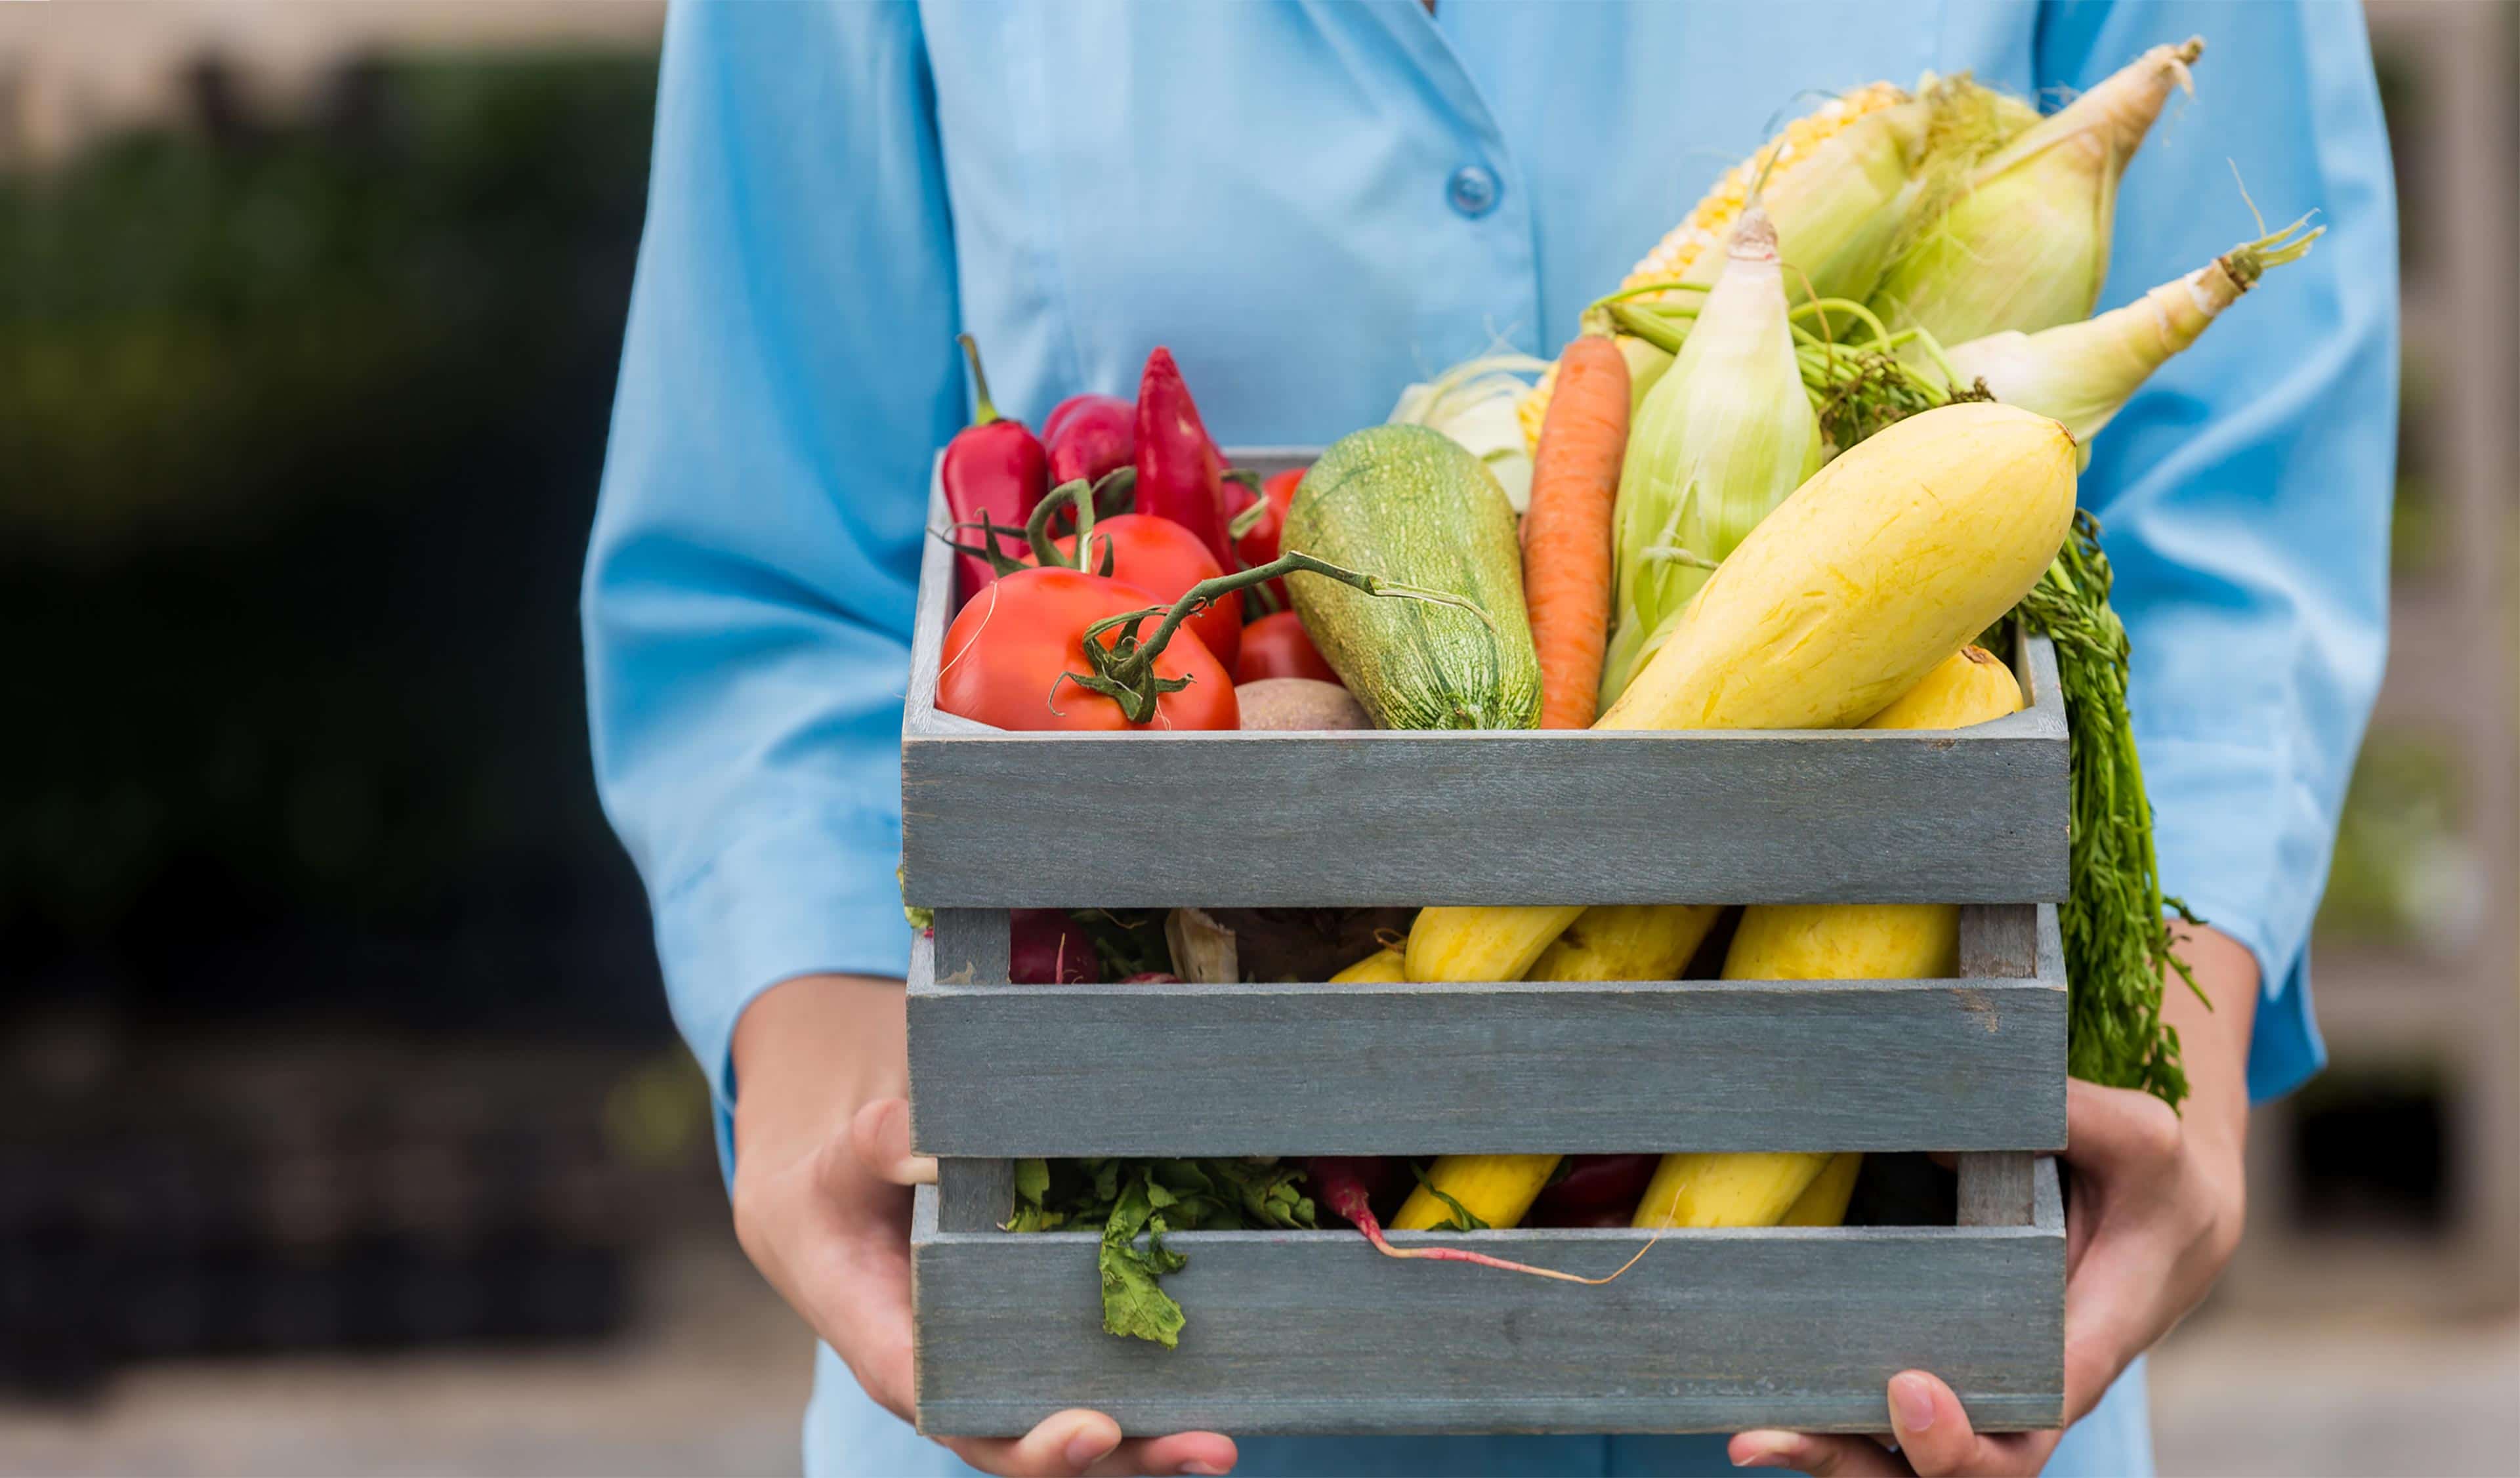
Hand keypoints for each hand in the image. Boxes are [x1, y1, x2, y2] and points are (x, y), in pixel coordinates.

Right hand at [730, 974, 1238, 1476]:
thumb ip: (873, 1150)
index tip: (1097, 1429)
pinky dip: (1151, 1393)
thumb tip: (921, 1139)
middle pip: (1033, 1447)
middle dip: (1119, 1458)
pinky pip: (1093, 1380)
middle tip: (1203, 1448)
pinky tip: (1222, 1384)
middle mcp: (955, 1380)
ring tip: (1221, 1445)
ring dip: (1149, 1446)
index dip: (1030, 1439)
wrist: (832, 1212)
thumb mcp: (836, 1168)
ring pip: (1075, 1431)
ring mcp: (999, 1370)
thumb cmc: (829, 1194)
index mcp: (898, 1355)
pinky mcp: (1035, 1344)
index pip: (962, 1417)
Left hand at [1729, 924, 2258, 1476]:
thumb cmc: (2158, 1175)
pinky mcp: (1953, 1357)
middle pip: (1956, 1468)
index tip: (1904, 1393)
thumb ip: (2072, 1114)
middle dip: (1863, 1463)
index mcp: (2086, 1342)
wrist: (2170, 1207)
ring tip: (1749, 1437)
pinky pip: (1889, 1417)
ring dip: (1831, 1451)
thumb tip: (1962, 1097)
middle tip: (1765, 1439)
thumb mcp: (2140, 1137)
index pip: (2027, 1422)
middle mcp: (2032, 1382)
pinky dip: (1831, 1418)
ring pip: (1911, 1458)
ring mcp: (1989, 1379)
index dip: (1965, 1438)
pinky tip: (1762, 1406)